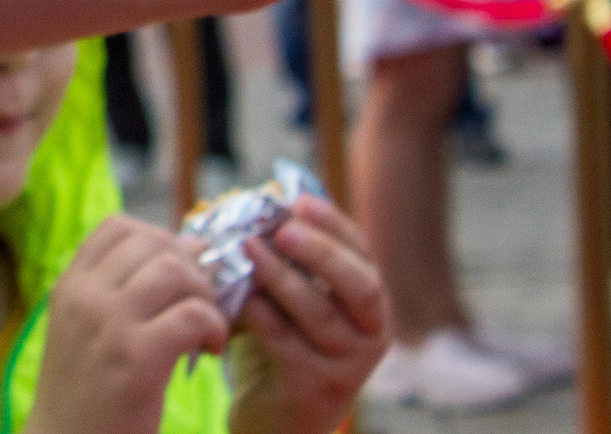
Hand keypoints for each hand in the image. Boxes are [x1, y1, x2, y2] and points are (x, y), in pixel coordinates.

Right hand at [25, 216, 228, 433]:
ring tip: (206, 328)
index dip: (161, 240)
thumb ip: (115, 294)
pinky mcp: (137, 358)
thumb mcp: (83, 333)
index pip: (119, 227)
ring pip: (176, 272)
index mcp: (70, 287)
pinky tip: (210, 350)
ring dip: (205, 297)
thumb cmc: (86, 396)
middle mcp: (84, 296)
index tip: (178, 274)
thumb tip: (182, 251)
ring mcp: (108, 324)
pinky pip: (193, 315)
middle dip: (191, 268)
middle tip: (200, 304)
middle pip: (154, 243)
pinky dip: (215, 328)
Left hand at [227, 198, 388, 433]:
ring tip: (248, 250)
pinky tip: (239, 297)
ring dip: (281, 278)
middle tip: (282, 228)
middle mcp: (372, 335)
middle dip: (321, 252)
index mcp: (370, 305)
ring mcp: (350, 365)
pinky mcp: (317, 388)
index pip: (362, 256)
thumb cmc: (281, 346)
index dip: (334, 226)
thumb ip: (287, 261)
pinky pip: (287, 343)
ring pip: (320, 314)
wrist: (276, 419)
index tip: (299, 200)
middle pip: (359, 286)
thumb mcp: (291, 300)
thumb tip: (256, 203)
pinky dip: (261, 315)